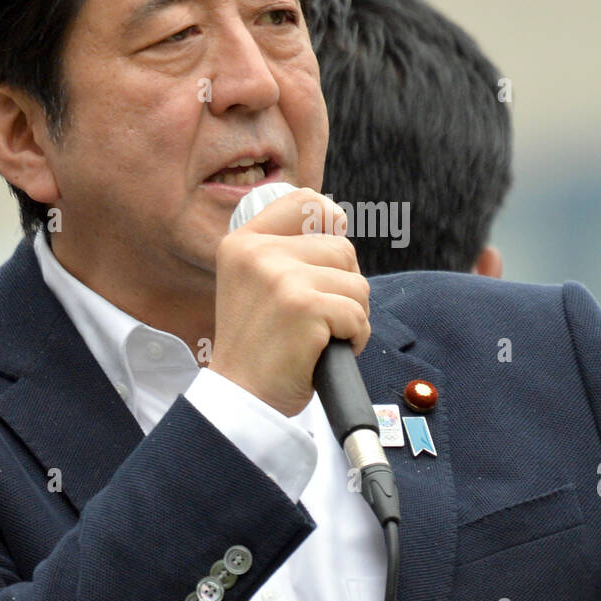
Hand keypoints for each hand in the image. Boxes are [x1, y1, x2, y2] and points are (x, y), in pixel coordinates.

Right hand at [211, 189, 369, 417]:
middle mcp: (258, 253)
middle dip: (345, 286)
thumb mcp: (256, 285)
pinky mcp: (304, 307)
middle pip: (342, 248)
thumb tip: (337, 222)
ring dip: (351, 316)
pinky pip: (358, 315)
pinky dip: (354, 339)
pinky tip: (326, 352)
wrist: (242, 399)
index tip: (333, 244)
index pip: (302, 201)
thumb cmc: (258, 348)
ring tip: (320, 337)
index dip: (330, 219)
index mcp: (242, 243)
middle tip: (319, 318)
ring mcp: (281, 278)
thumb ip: (286, 253)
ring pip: (356, 284)